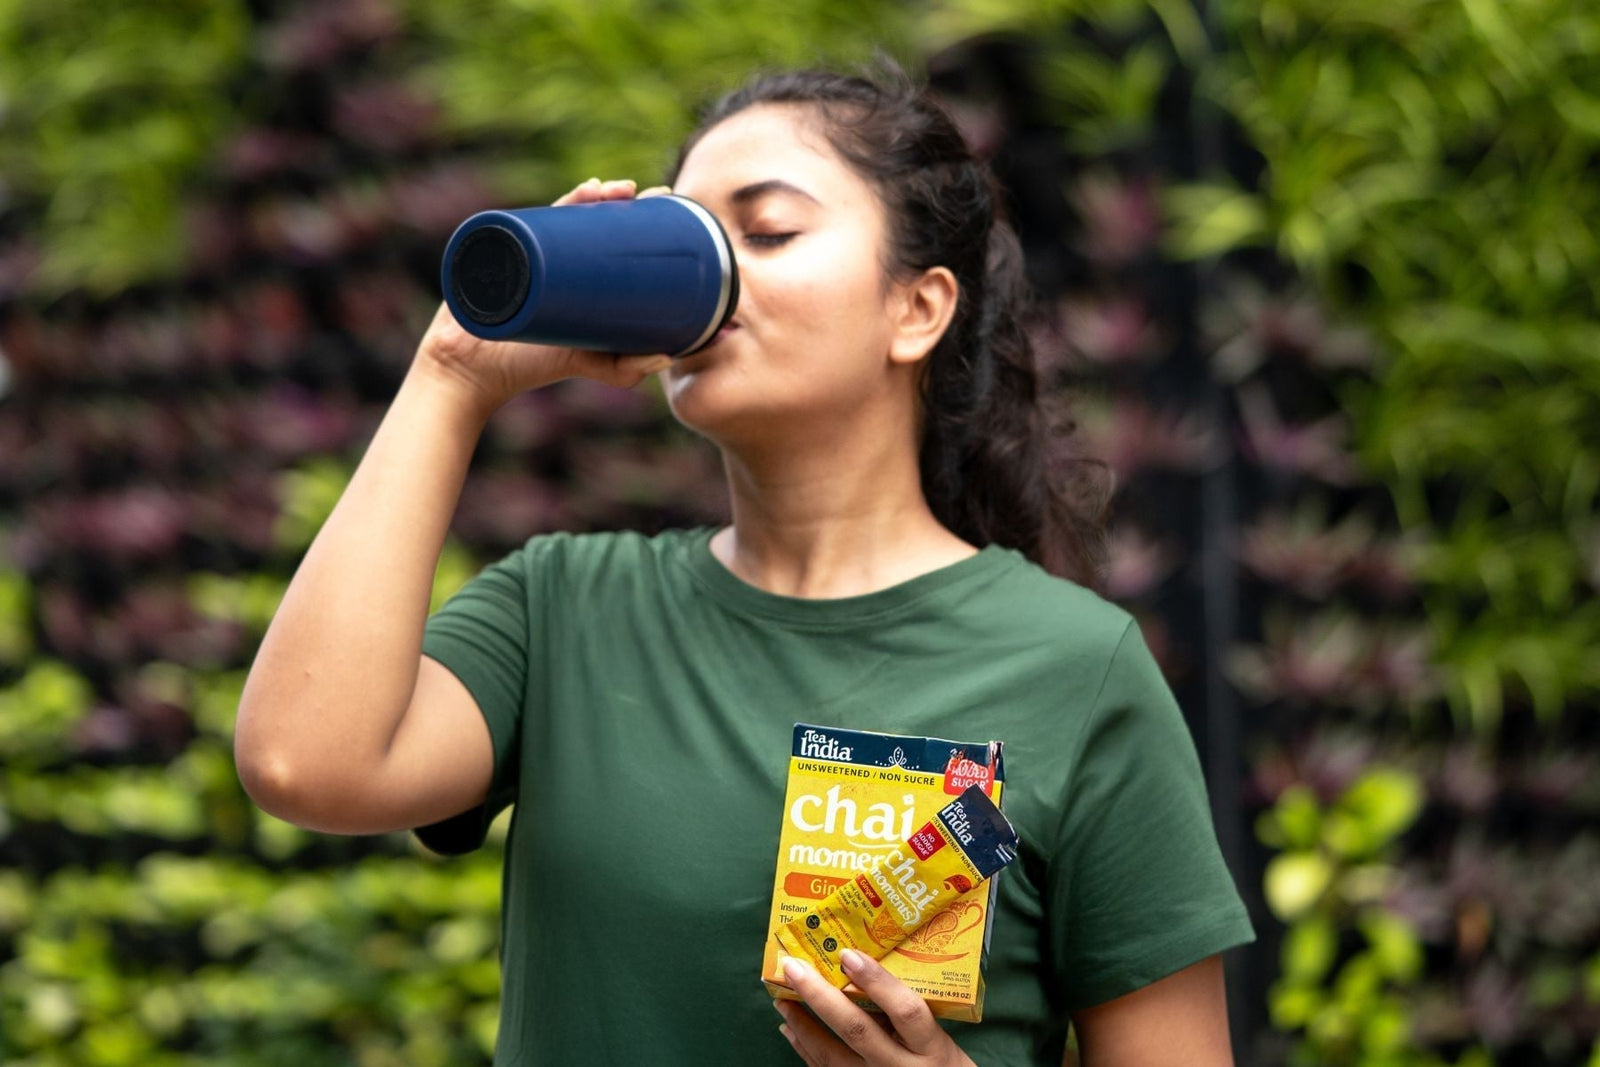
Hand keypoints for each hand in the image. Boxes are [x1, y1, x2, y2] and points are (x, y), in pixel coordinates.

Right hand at [413, 178, 677, 417]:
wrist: (472, 371)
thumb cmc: (528, 366)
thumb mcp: (585, 364)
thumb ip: (624, 370)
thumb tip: (668, 359)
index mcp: (576, 274)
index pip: (610, 237)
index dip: (638, 217)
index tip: (669, 205)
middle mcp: (554, 257)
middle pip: (591, 218)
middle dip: (620, 199)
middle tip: (650, 193)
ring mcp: (528, 251)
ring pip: (564, 214)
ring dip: (591, 195)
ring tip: (615, 190)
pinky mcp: (505, 251)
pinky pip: (530, 221)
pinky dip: (559, 205)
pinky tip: (584, 192)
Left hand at [775, 951, 977, 1066]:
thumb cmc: (941, 1064)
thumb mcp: (937, 1036)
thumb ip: (906, 1009)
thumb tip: (861, 966)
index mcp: (930, 1046)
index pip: (906, 1010)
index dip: (877, 982)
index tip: (848, 953)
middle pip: (857, 1031)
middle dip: (820, 997)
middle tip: (793, 967)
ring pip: (832, 1056)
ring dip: (802, 1024)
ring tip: (782, 998)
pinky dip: (804, 1048)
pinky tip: (790, 1029)